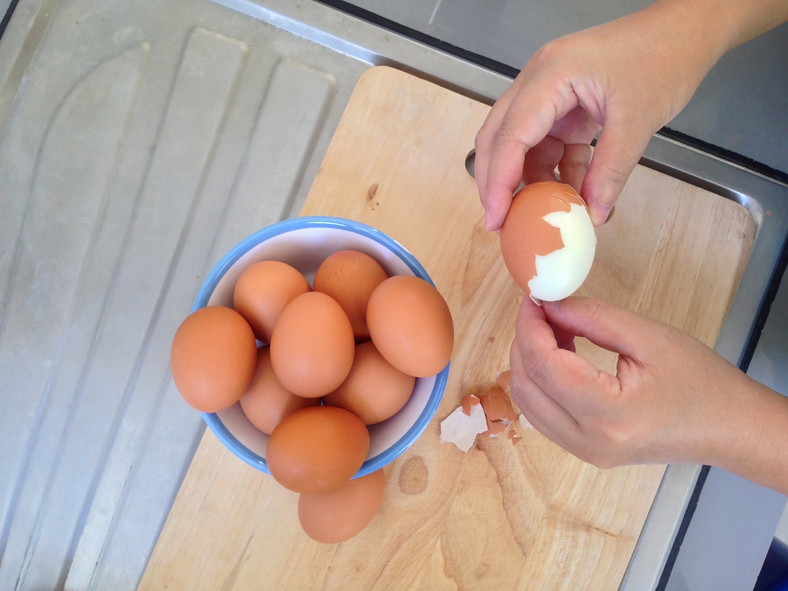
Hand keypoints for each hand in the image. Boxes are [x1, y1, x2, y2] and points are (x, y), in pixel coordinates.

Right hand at [474, 1, 733, 228]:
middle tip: (499, 221)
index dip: (498, 181)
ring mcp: (550, 93)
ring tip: (542, 213)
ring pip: (523, 144)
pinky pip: (550, 145)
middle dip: (497, 181)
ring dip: (531, 179)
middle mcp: (540, 82)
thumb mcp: (639, 119)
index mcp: (551, 75)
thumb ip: (611, 170)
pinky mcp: (565, 105)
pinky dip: (557, 171)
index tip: (495, 218)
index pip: (511, 135)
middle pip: (500, 137)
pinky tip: (572, 193)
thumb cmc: (664, 56)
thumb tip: (593, 214)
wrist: (684, 31)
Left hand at [509, 297, 787, 494]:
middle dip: (524, 341)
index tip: (532, 298)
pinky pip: (541, 412)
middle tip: (541, 309)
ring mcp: (582, 452)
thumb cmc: (700, 380)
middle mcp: (587, 442)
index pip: (544, 367)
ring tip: (553, 328)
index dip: (529, 327)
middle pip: (526, 385)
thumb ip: (593, 318)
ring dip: (528, 360)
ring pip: (527, 401)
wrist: (728, 428)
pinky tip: (559, 353)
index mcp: (609, 416)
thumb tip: (547, 305)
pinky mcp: (582, 450)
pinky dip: (539, 379)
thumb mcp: (649, 337)